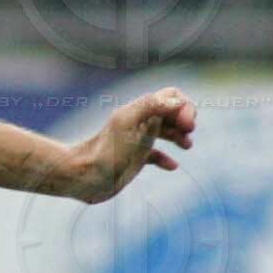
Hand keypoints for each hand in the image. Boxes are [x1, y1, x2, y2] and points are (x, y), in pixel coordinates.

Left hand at [67, 86, 195, 203]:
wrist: (84, 176)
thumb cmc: (105, 150)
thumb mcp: (128, 122)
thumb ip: (152, 106)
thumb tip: (178, 103)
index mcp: (139, 110)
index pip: (170, 96)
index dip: (184, 106)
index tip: (187, 125)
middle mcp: (139, 123)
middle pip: (170, 112)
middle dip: (184, 119)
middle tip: (188, 132)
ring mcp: (137, 141)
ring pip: (164, 131)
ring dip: (179, 135)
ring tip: (187, 145)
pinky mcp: (134, 159)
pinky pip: (154, 155)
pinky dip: (165, 158)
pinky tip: (172, 165)